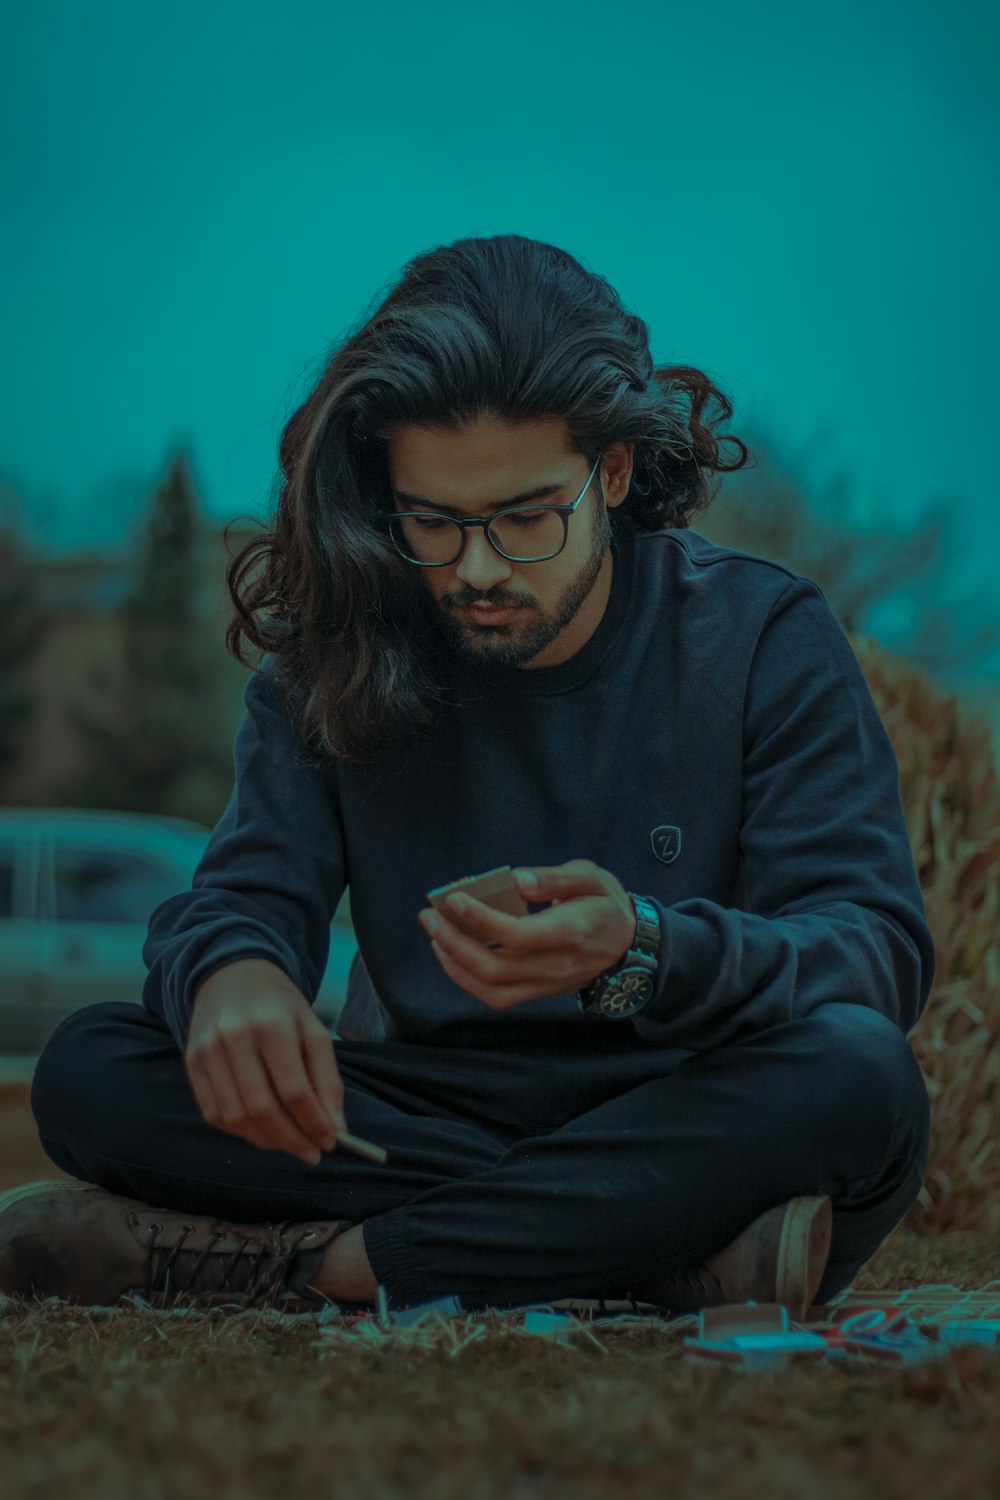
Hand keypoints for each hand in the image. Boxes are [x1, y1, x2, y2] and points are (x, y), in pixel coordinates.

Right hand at [185, 958, 347, 1164]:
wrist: (231, 974)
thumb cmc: (280, 1006)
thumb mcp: (313, 1030)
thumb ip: (327, 1080)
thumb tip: (335, 1129)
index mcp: (272, 1024)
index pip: (294, 1089)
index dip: (314, 1123)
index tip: (330, 1142)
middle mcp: (234, 1037)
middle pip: (263, 1108)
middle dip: (292, 1139)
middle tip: (311, 1153)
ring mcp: (207, 1051)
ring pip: (236, 1117)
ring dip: (267, 1141)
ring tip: (289, 1142)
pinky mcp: (191, 1063)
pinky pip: (214, 1113)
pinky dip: (241, 1131)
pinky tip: (262, 1130)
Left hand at [418, 859, 637, 1010]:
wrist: (628, 945)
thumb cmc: (605, 903)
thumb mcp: (591, 877)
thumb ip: (554, 878)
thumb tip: (516, 879)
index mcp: (572, 931)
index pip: (520, 935)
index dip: (482, 919)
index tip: (455, 898)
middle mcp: (557, 964)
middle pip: (497, 966)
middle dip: (454, 942)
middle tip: (430, 915)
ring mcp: (547, 984)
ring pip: (492, 988)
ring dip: (455, 963)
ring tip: (435, 933)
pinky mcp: (538, 992)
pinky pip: (497, 997)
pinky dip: (467, 979)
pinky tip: (451, 954)